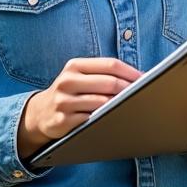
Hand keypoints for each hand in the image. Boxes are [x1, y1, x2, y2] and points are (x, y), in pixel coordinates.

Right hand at [18, 58, 141, 158]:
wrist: (39, 114)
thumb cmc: (69, 93)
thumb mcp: (79, 77)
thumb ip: (103, 74)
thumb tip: (138, 77)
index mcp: (74, 66)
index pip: (110, 65)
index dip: (131, 72)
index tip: (146, 79)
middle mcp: (67, 81)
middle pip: (109, 83)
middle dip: (130, 90)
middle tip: (144, 95)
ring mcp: (64, 102)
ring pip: (102, 102)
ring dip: (119, 105)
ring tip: (132, 106)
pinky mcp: (63, 121)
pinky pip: (92, 119)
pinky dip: (106, 119)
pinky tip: (113, 119)